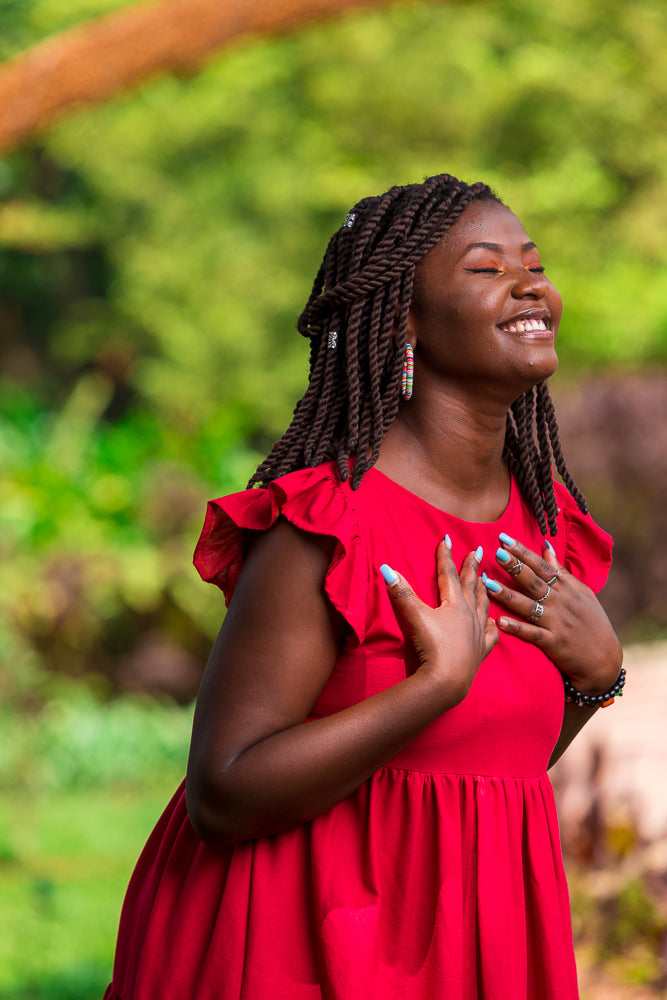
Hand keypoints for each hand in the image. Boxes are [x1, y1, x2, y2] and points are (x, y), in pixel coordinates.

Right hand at [381, 539, 497, 707]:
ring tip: (486, 581)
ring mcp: (477, 633)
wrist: (449, 680)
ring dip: (483, 590)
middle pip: (471, 585)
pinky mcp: (480, 651)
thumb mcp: (415, 616)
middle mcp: (470, 614)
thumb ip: (402, 592)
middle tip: (478, 552)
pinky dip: (492, 626)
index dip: (445, 555)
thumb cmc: (433, 647)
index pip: (448, 574)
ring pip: (483, 605)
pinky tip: (492, 622)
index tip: (446, 539)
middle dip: (472, 567)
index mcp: (454, 604)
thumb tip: (385, 568)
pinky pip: (490, 634)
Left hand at [483, 534, 621, 693]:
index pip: (542, 566)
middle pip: (534, 582)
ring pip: (529, 606)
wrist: (605, 659)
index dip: (523, 552)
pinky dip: (517, 628)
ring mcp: (557, 623)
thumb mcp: (582, 593)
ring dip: (508, 595)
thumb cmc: (593, 622)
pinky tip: (500, 621)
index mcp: (567, 589)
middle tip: (497, 553)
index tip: (504, 539)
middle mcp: (561, 603)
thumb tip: (546, 546)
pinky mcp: (554, 643)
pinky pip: (533, 634)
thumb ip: (561, 571)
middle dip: (515, 567)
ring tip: (489, 584)